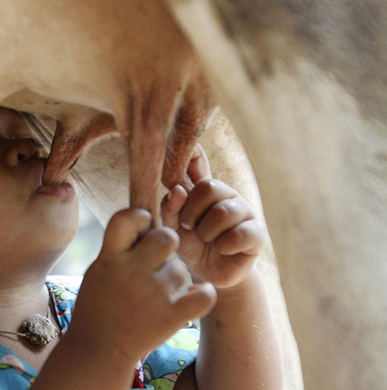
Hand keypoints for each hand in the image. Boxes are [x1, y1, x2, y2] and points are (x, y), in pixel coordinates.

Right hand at [67, 208, 216, 363]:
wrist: (98, 350)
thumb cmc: (99, 305)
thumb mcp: (99, 270)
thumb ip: (120, 246)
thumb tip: (148, 220)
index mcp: (109, 257)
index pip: (128, 217)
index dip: (140, 217)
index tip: (142, 229)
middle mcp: (131, 272)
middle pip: (167, 237)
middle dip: (166, 245)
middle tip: (158, 261)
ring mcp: (153, 295)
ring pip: (182, 269)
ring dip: (176, 278)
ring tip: (160, 293)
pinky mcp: (171, 317)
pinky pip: (204, 295)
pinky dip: (203, 295)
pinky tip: (192, 297)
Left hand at [161, 144, 265, 288]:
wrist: (210, 275)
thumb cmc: (191, 245)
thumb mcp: (173, 228)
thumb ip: (170, 209)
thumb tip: (177, 191)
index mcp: (204, 188)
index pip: (198, 160)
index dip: (192, 152)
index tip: (185, 148)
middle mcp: (226, 194)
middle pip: (209, 187)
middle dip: (192, 211)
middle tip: (187, 226)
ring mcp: (245, 211)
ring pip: (223, 212)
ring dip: (207, 231)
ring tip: (206, 240)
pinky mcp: (257, 232)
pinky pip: (240, 233)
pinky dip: (224, 245)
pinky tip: (222, 249)